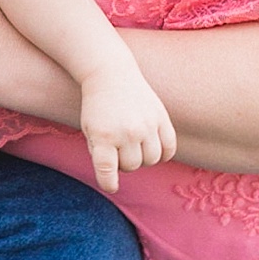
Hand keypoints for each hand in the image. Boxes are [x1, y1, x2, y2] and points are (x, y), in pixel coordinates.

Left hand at [79, 70, 176, 192]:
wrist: (110, 74)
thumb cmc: (97, 106)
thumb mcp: (89, 130)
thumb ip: (100, 154)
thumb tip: (114, 177)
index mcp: (104, 136)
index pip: (107, 171)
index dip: (108, 183)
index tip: (110, 185)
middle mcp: (127, 132)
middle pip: (132, 166)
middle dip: (124, 163)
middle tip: (118, 150)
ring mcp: (147, 124)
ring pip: (152, 160)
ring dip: (142, 158)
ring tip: (134, 147)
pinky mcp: (161, 117)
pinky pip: (169, 148)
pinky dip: (163, 153)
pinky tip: (153, 147)